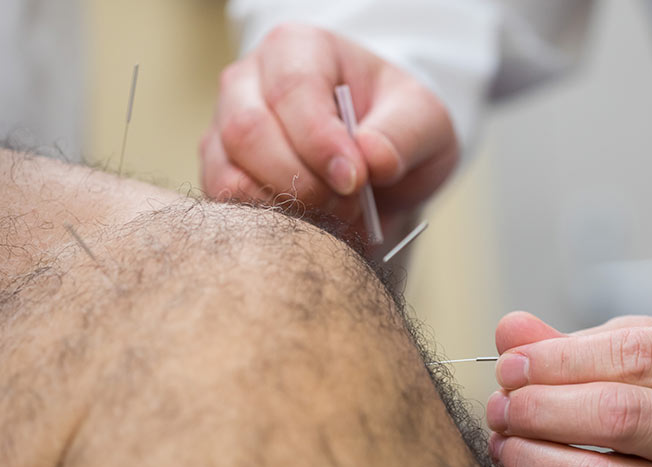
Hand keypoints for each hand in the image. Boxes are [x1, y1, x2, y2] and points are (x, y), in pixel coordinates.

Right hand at [200, 23, 457, 236]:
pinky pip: (227, 206)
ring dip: (285, 208)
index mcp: (298, 49)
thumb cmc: (395, 126)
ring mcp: (225, 128)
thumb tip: (372, 159)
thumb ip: (403, 134)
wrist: (377, 158)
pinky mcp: (220, 172)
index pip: (292, 89)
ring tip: (335, 214)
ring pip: (229, 174)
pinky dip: (269, 225)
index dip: (321, 142)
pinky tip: (309, 224)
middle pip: (247, 132)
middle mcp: (248, 81)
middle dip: (303, 182)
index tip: (356, 179)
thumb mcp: (424, 121)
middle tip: (351, 204)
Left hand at [487, 311, 651, 466]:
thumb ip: (577, 342)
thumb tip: (510, 332)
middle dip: (537, 410)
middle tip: (500, 406)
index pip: (631, 357)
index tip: (510, 366)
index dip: (555, 361)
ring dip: (530, 462)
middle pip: (616, 418)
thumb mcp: (648, 347)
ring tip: (502, 442)